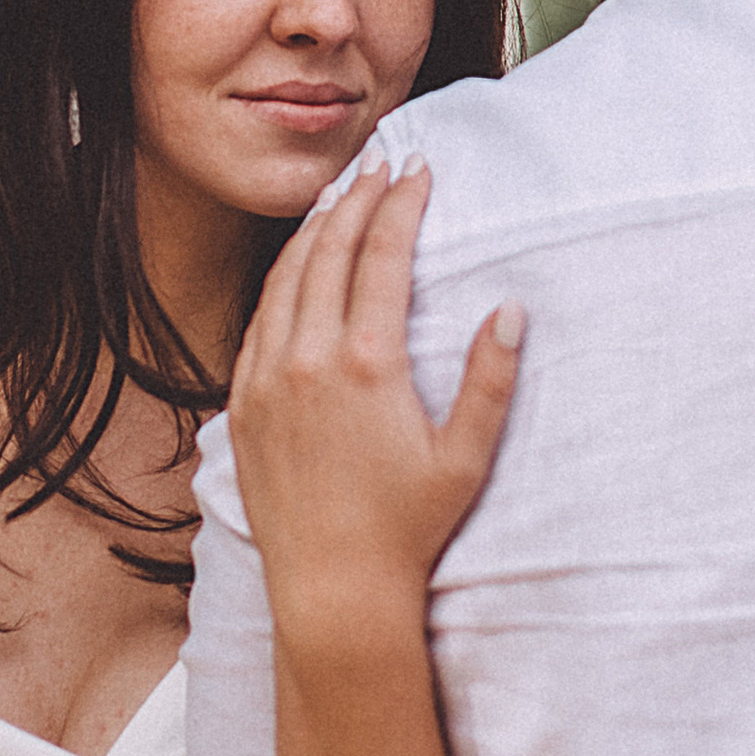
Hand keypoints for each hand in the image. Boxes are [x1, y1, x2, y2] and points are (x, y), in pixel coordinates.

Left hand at [228, 160, 522, 645]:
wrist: (332, 589)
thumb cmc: (408, 530)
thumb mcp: (465, 457)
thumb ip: (490, 379)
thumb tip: (512, 308)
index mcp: (366, 364)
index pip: (383, 256)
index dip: (402, 204)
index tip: (418, 170)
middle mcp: (307, 360)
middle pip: (329, 251)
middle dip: (358, 199)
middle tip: (381, 166)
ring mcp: (267, 380)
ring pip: (286, 277)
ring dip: (315, 230)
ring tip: (341, 198)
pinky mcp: (243, 404)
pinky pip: (259, 319)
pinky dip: (282, 278)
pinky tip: (298, 267)